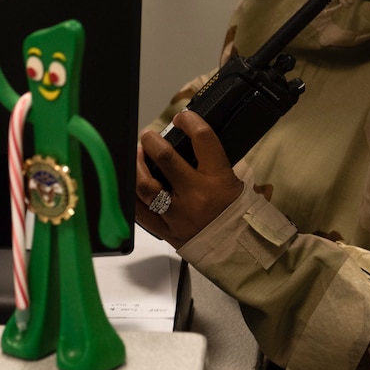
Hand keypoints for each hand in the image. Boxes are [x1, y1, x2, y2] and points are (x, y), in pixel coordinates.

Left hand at [134, 111, 244, 246]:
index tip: (182, 118)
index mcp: (219, 180)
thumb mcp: (234, 183)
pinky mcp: (165, 231)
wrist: (238, 251)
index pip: (203, 139)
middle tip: (148, 136)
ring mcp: (177, 215)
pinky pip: (139, 212)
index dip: (189, 121)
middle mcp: (195, 196)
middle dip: (152, 141)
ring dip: (136, 166)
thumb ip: (212, 164)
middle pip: (165, 158)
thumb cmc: (236, 213)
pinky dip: (131, 195)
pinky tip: (131, 183)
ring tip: (136, 156)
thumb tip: (189, 140)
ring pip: (145, 185)